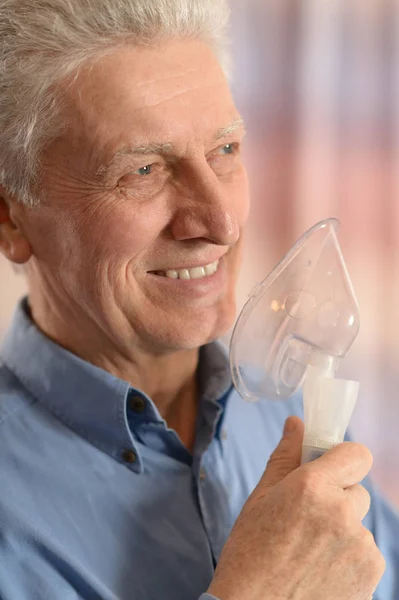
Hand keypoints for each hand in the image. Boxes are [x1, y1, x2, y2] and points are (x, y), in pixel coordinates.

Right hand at [207, 417, 384, 599]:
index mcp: (313, 487)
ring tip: (310, 551)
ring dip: (342, 531)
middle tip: (307, 519)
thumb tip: (296, 424)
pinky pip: (365, 554)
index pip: (358, 454)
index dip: (344, 459)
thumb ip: (285, 457)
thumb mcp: (260, 498)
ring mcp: (360, 548)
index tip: (330, 469)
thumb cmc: (250, 553)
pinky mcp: (371, 577)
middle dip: (337, 499)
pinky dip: (349, 559)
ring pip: (359, 525)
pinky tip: (322, 571)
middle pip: (357, 492)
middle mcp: (342, 514)